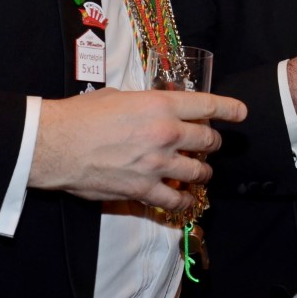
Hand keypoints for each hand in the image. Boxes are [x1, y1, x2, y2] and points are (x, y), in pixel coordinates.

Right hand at [29, 87, 244, 209]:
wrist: (55, 144)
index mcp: (161, 106)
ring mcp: (156, 164)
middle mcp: (165, 134)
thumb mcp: (120, 96)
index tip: (241, 113)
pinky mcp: (142, 189)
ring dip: (203, 172)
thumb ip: (147, 102)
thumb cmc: (82, 115)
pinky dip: (184, 201)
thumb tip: (158, 106)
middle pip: (208, 141)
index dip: (229, 108)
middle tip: (210, 144)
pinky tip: (187, 200)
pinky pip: (175, 200)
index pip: (208, 105)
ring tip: (201, 172)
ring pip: (198, 172)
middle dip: (213, 142)